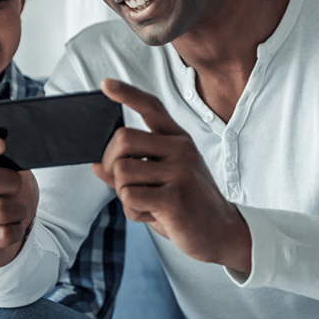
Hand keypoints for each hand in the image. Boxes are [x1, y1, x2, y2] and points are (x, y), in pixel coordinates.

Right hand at [0, 136, 38, 266]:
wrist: (5, 232)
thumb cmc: (5, 194)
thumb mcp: (8, 172)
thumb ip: (6, 160)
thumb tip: (19, 153)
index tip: (1, 144)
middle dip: (11, 180)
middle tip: (17, 185)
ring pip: (0, 209)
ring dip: (19, 209)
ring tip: (17, 210)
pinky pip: (5, 234)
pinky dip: (18, 230)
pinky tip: (13, 227)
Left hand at [93, 79, 251, 275]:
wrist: (221, 232)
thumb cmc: (186, 204)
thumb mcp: (161, 180)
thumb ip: (131, 168)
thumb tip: (97, 164)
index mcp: (178, 139)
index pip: (151, 106)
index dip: (127, 94)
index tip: (105, 85)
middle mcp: (181, 149)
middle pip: (123, 139)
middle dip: (110, 163)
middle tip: (121, 184)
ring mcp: (181, 172)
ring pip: (121, 172)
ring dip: (123, 194)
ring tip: (146, 204)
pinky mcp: (176, 198)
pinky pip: (130, 198)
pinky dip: (133, 212)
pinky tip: (153, 216)